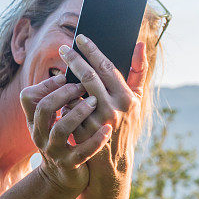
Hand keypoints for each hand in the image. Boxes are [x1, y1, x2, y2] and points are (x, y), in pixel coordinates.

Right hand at [20, 73, 113, 193]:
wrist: (64, 178)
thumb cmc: (66, 141)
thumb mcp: (55, 121)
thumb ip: (60, 99)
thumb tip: (77, 67)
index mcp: (36, 122)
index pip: (28, 97)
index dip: (45, 84)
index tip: (64, 76)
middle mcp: (41, 135)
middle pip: (43, 108)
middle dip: (64, 93)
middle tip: (82, 85)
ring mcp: (54, 151)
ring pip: (60, 129)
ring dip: (78, 112)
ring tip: (95, 102)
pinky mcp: (69, 165)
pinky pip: (81, 152)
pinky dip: (95, 140)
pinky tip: (106, 130)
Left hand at [58, 38, 148, 174]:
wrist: (113, 160)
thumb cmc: (124, 125)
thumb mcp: (136, 100)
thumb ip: (138, 72)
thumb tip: (139, 43)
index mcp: (128, 98)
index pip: (107, 67)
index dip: (92, 50)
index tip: (80, 38)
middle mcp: (114, 109)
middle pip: (89, 76)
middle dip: (75, 60)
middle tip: (63, 48)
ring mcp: (98, 122)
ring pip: (77, 93)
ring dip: (67, 79)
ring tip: (60, 69)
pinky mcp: (84, 133)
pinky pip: (69, 111)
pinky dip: (65, 101)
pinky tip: (61, 95)